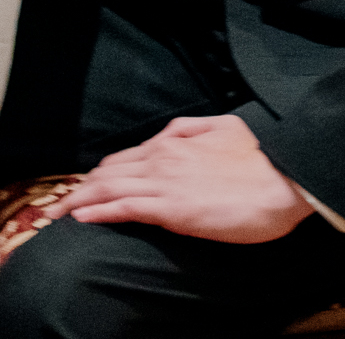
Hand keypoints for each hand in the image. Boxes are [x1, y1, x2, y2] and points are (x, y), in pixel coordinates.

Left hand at [47, 115, 313, 243]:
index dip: (102, 172)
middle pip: (109, 171)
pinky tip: (81, 217)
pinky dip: (99, 211)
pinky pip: (125, 208)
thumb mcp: (224, 127)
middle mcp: (163, 159)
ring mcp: (165, 184)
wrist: (285, 179)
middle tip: (63, 202)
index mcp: (175, 142)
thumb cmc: (262, 158)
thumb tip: (170, 133)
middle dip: (83, 187)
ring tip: (59, 212)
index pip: (126, 157)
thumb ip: (192, 128)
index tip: (87, 185)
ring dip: (80, 200)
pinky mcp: (172, 210)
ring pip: (109, 188)